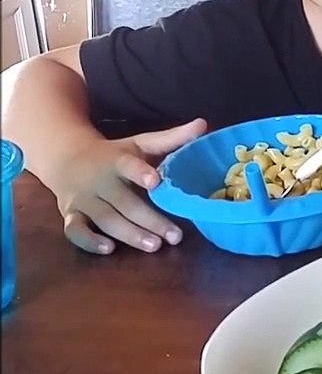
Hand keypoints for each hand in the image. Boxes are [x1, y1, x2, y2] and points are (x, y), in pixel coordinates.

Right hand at [44, 118, 205, 254]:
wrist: (65, 158)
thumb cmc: (114, 154)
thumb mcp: (140, 143)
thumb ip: (171, 138)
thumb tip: (203, 124)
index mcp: (116, 161)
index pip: (127, 165)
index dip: (139, 173)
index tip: (156, 181)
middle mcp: (99, 181)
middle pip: (123, 202)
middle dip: (149, 220)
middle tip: (175, 236)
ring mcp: (83, 200)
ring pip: (105, 219)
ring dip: (129, 234)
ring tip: (154, 246)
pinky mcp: (70, 215)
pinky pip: (75, 231)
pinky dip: (90, 241)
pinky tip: (109, 249)